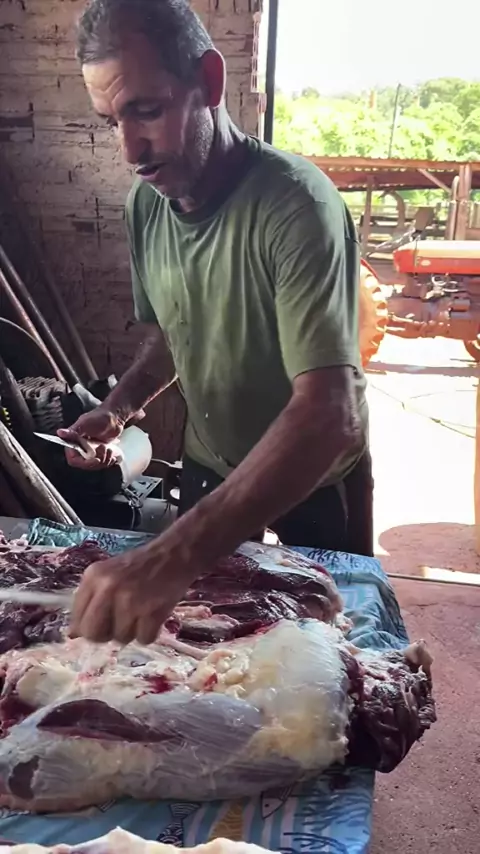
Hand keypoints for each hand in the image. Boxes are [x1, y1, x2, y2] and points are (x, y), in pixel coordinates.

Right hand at [58, 408, 124, 469]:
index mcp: (74, 442)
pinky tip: (112, 453)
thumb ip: (73, 431)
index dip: (82, 462)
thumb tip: (60, 433)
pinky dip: (109, 460)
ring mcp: (91, 451)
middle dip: (96, 460)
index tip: (93, 459)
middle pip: (85, 464)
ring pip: (95, 465)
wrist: (114, 417)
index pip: (73, 459)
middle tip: (103, 449)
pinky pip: (103, 463)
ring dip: (104, 459)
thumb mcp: (85, 423)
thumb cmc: (99, 417)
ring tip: (109, 448)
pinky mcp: (100, 452)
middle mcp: (81, 448)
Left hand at [69, 539, 199, 644]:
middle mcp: (108, 589)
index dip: (88, 627)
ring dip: (132, 631)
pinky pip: (143, 639)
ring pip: (120, 638)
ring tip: (140, 612)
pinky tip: (153, 616)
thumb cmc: (139, 566)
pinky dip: (149, 633)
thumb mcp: (107, 575)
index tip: (101, 624)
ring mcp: (131, 601)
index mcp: (93, 577)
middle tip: (119, 624)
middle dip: (105, 635)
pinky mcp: (153, 612)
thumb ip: (89, 600)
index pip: (77, 619)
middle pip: (94, 634)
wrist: (174, 555)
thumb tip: (73, 634)